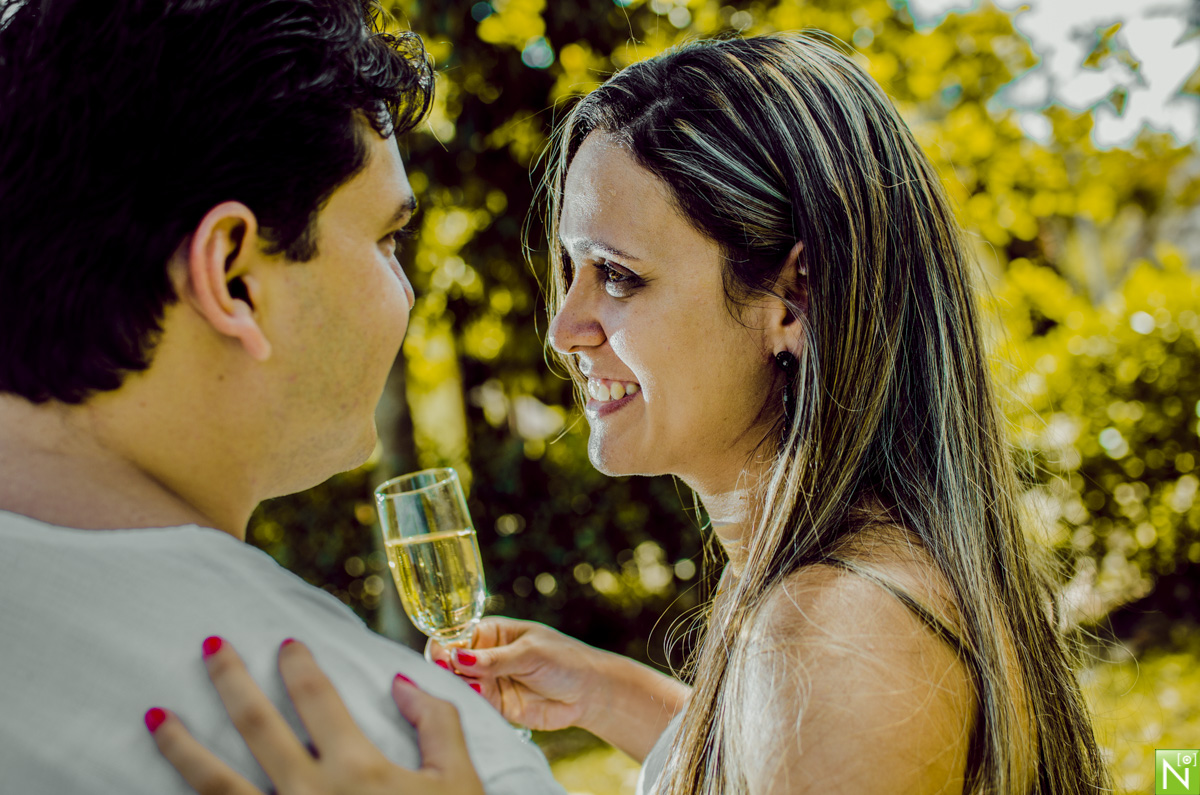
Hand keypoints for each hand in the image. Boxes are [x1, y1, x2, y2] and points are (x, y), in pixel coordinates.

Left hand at [146, 637, 483, 794]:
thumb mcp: (459, 781)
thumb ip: (437, 724)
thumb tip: (400, 681)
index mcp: (357, 767)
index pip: (316, 697)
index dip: (298, 664)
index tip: (285, 644)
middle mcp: (309, 792)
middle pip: (256, 723)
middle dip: (229, 678)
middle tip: (210, 644)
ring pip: (215, 781)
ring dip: (181, 746)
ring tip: (155, 717)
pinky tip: (169, 791)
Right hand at [428, 617, 605, 731]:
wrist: (589, 692)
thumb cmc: (565, 660)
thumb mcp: (530, 653)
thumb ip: (494, 659)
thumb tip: (457, 658)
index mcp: (490, 634)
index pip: (455, 638)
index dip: (444, 647)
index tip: (441, 657)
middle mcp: (484, 658)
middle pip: (451, 664)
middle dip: (447, 669)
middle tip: (452, 674)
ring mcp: (489, 683)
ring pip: (461, 686)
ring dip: (460, 687)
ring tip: (472, 685)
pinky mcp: (497, 707)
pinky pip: (476, 706)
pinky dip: (472, 704)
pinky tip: (478, 698)